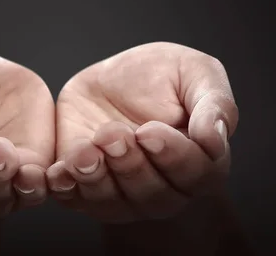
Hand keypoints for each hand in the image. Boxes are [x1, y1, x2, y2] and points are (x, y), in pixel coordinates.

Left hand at [46, 42, 237, 222]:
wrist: (109, 77)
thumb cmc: (160, 75)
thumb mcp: (195, 72)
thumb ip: (214, 103)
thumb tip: (215, 139)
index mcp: (199, 162)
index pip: (198, 176)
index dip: (174, 157)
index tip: (150, 130)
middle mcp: (164, 187)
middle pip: (154, 196)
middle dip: (131, 165)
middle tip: (115, 133)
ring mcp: (123, 193)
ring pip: (114, 203)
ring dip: (99, 178)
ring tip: (89, 147)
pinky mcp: (85, 187)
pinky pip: (76, 199)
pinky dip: (67, 187)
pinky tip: (60, 172)